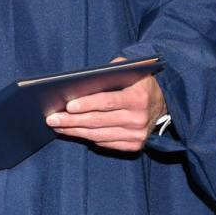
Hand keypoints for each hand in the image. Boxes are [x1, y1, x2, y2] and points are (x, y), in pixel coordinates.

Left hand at [46, 60, 165, 152]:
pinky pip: (105, 142)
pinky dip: (87, 137)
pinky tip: (73, 132)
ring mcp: (137, 135)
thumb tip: (82, 78)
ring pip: (98, 134)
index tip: (67, 106)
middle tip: (51, 119)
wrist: (164, 103)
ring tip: (57, 126)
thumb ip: (111, 69)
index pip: (108, 102)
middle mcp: (139, 118)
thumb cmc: (139, 83)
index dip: (87, 104)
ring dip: (75, 131)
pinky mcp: (134, 145)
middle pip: (98, 121)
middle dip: (72, 121)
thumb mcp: (131, 69)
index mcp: (138, 97)